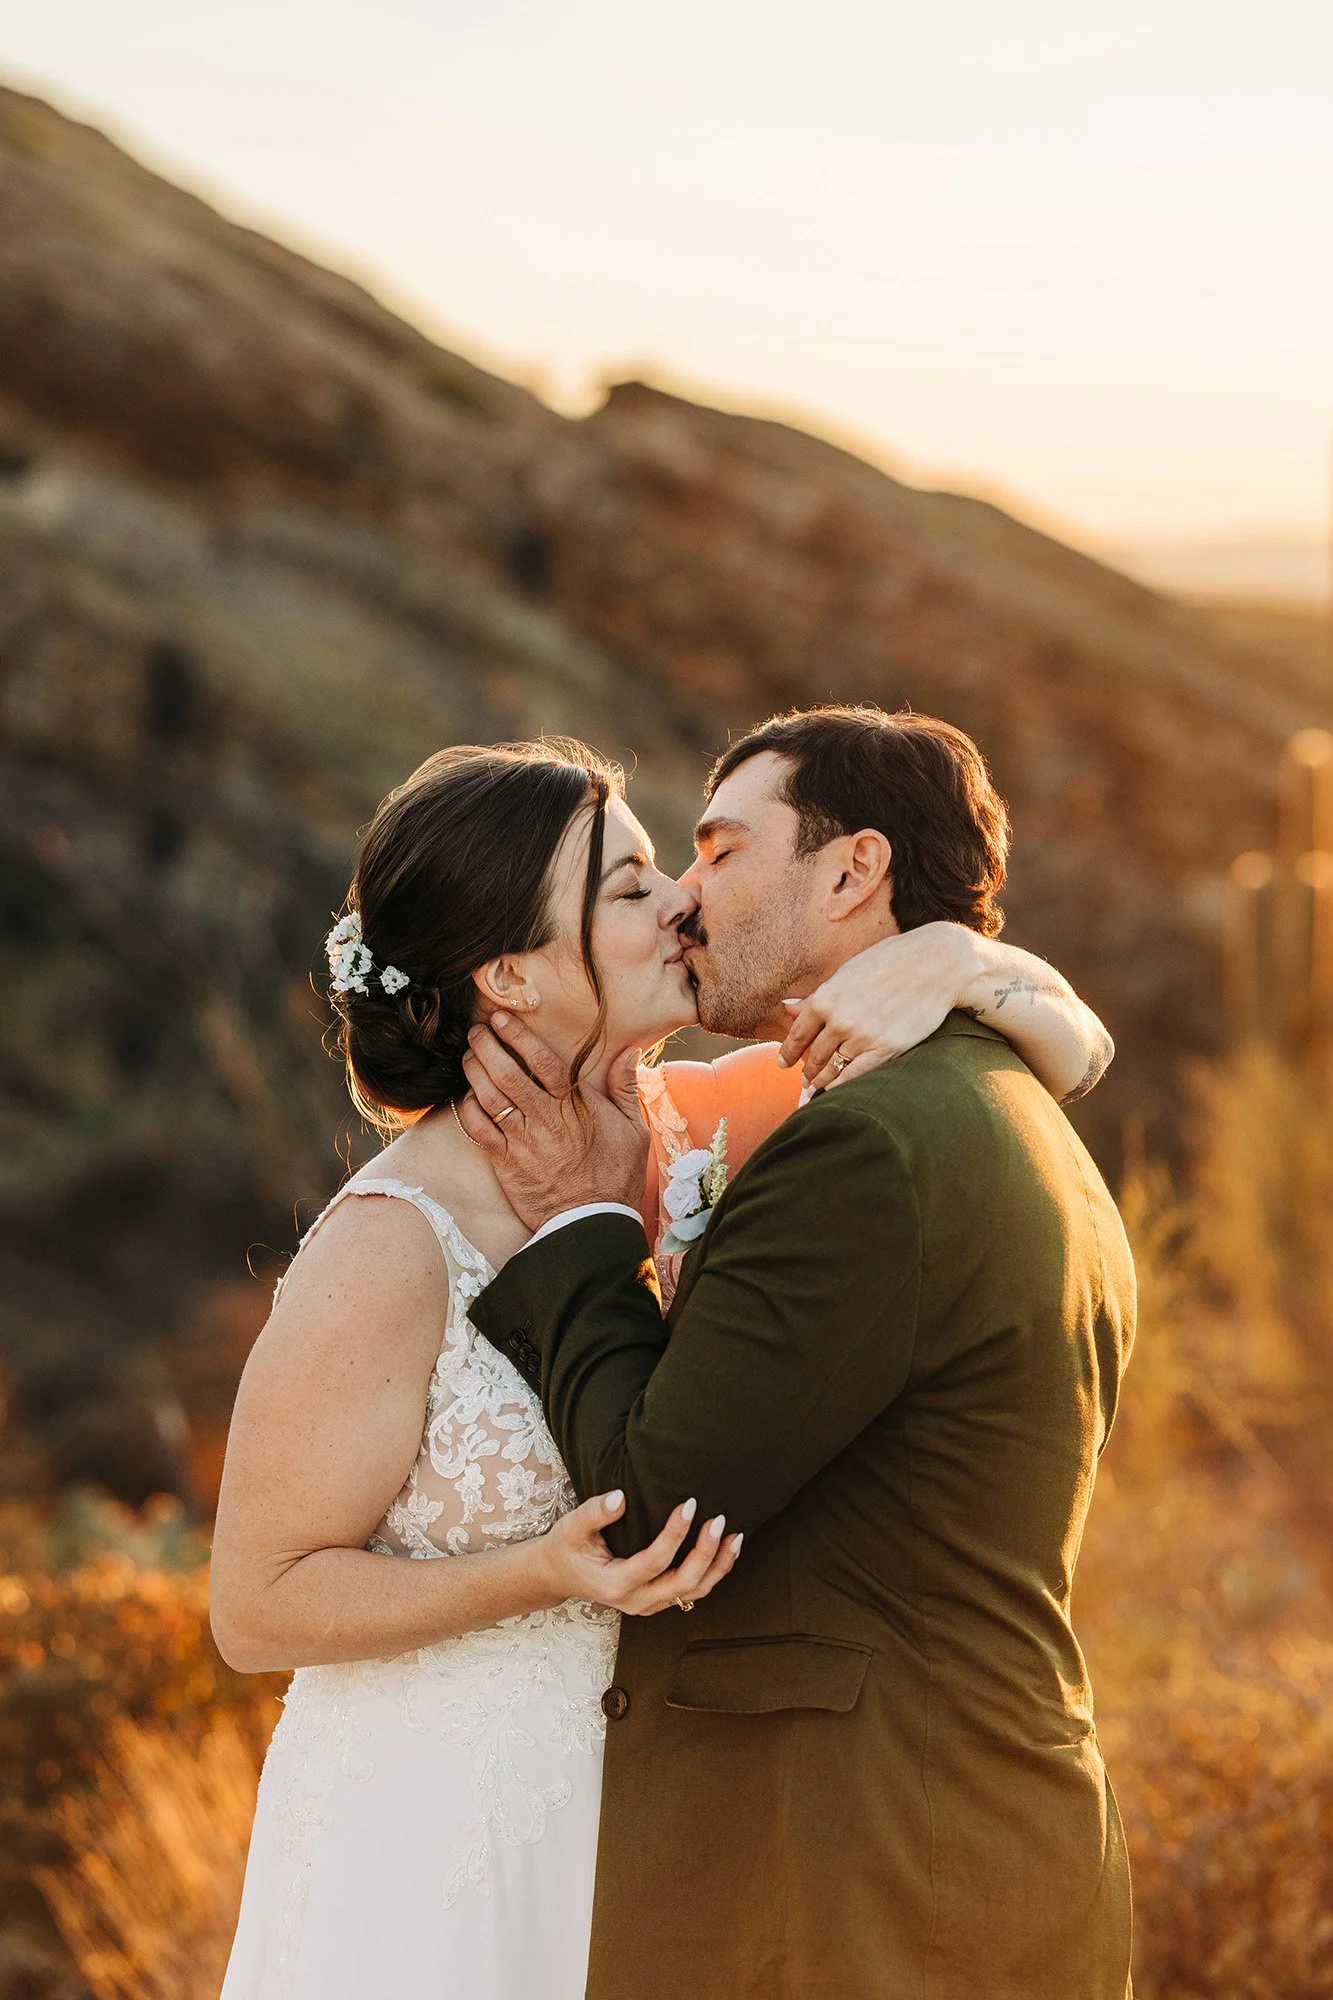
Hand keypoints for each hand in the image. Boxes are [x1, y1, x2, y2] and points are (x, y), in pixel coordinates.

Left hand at [457, 1012, 649, 1232]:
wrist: (591, 1223)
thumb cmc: (615, 1176)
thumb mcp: (633, 1130)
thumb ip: (625, 1087)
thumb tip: (629, 1051)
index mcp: (574, 1106)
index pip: (542, 1061)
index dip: (518, 1036)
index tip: (502, 1019)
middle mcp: (544, 1119)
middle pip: (506, 1073)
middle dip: (486, 1046)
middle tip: (477, 1031)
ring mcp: (522, 1141)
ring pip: (488, 1096)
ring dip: (474, 1071)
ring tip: (469, 1055)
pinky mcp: (505, 1163)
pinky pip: (478, 1129)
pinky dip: (468, 1108)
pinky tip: (467, 1095)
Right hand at [538, 1490, 742, 1615]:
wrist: (558, 1575)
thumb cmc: (566, 1548)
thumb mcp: (571, 1527)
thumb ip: (594, 1512)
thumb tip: (620, 1498)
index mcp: (616, 1583)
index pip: (655, 1561)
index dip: (676, 1534)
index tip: (689, 1504)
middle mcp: (636, 1600)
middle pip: (682, 1583)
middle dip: (705, 1553)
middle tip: (718, 1521)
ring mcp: (648, 1604)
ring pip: (693, 1593)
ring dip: (717, 1566)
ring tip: (734, 1537)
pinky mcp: (656, 1600)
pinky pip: (691, 1592)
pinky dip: (712, 1573)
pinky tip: (725, 1551)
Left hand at [777, 921, 978, 1090]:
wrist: (937, 963)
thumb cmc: (892, 961)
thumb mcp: (849, 972)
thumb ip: (820, 995)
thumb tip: (788, 1008)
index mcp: (826, 997)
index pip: (798, 1033)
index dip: (788, 1052)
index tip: (783, 1063)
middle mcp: (839, 1019)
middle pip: (815, 1054)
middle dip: (808, 1070)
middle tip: (804, 1079)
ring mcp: (862, 1036)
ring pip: (833, 1068)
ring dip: (821, 1082)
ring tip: (816, 1088)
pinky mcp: (886, 1049)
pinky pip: (856, 1076)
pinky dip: (842, 1087)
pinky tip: (836, 1092)